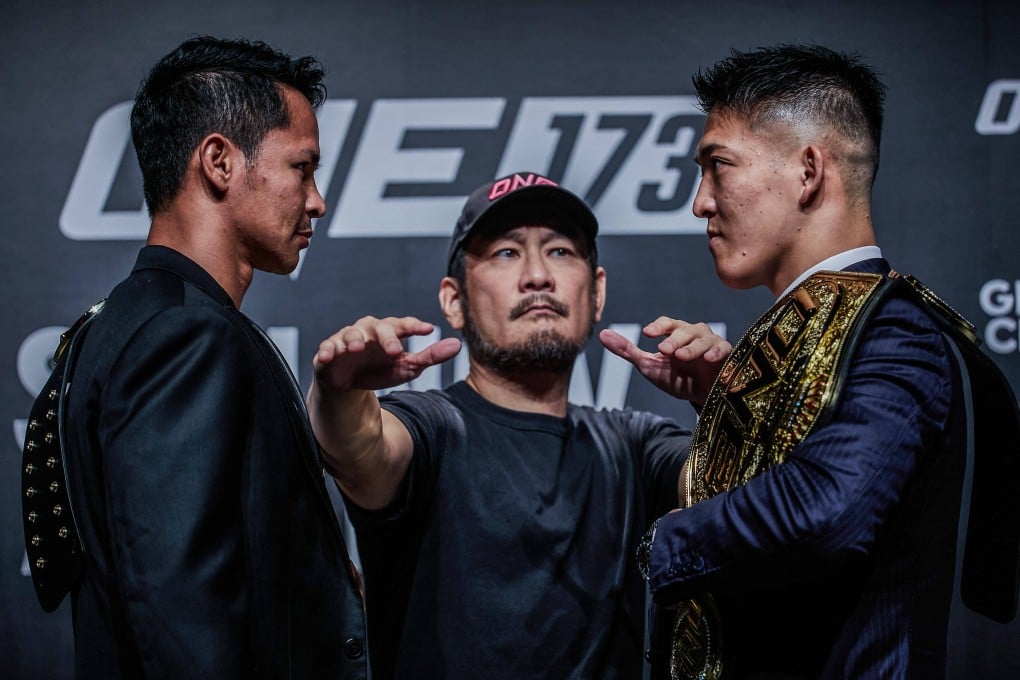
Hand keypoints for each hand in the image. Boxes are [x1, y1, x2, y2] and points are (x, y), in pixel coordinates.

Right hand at [313, 316, 461, 392]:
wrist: (351, 384)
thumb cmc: (381, 369)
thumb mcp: (407, 366)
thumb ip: (430, 356)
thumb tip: (457, 345)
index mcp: (389, 331)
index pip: (403, 324)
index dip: (414, 326)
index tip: (428, 330)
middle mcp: (367, 331)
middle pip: (377, 327)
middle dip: (385, 337)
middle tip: (395, 350)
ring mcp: (346, 339)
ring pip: (350, 334)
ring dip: (353, 339)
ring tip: (357, 348)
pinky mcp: (328, 352)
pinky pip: (326, 349)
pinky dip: (327, 351)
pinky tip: (328, 356)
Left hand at [599, 317, 730, 402]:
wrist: (701, 398)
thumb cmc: (676, 378)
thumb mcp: (649, 365)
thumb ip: (627, 351)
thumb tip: (601, 334)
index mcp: (675, 334)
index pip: (667, 323)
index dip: (658, 326)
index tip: (646, 334)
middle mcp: (694, 334)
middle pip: (684, 329)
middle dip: (674, 339)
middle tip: (663, 350)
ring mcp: (711, 343)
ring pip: (702, 338)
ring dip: (691, 346)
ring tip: (681, 356)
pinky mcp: (726, 355)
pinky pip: (723, 348)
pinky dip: (716, 351)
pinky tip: (708, 359)